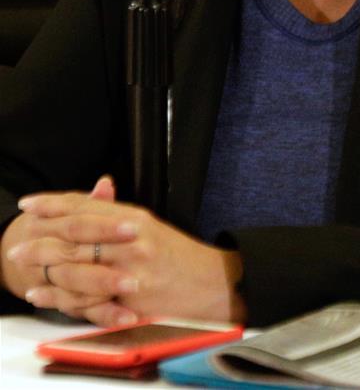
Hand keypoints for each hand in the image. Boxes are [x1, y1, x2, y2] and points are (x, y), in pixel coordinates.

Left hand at [5, 186, 246, 326]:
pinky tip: (42, 295)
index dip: (53, 204)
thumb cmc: (179, 258)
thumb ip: (119, 213)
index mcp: (134, 218)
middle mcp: (131, 239)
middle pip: (76, 232)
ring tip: (21, 266)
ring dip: (44, 265)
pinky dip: (59, 297)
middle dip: (41, 236)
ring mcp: (130, 268)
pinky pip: (86, 297)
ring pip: (76, 264)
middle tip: (16, 242)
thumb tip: (98, 191)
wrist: (211, 284)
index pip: (86, 205)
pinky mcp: (129, 298)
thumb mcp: (150, 227)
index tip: (29, 205)